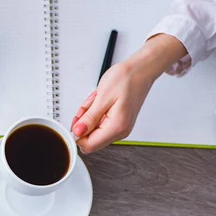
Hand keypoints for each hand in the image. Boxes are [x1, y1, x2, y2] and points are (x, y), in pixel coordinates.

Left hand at [71, 34, 186, 152]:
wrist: (140, 70)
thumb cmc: (126, 79)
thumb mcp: (102, 97)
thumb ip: (89, 118)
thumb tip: (77, 132)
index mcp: (117, 127)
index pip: (89, 145)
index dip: (77, 135)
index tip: (75, 120)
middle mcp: (120, 131)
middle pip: (90, 138)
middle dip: (83, 122)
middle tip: (88, 105)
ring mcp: (119, 127)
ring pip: (92, 128)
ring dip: (89, 114)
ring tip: (97, 100)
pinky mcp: (117, 121)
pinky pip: (98, 121)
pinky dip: (94, 111)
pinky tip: (99, 100)